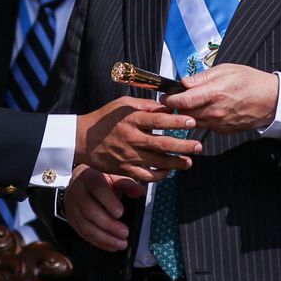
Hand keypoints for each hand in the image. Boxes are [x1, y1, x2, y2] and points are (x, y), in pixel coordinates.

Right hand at [64, 164, 145, 251]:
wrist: (80, 183)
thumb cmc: (100, 181)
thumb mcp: (113, 177)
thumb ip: (126, 184)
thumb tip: (140, 191)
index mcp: (89, 177)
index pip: (97, 188)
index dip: (109, 201)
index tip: (121, 213)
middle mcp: (77, 191)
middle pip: (90, 210)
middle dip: (109, 225)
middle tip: (125, 233)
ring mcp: (72, 207)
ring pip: (86, 226)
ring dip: (105, 238)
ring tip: (121, 243)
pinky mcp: (71, 220)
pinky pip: (84, 235)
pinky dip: (99, 243)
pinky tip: (112, 246)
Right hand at [75, 96, 201, 181]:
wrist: (83, 139)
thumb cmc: (104, 118)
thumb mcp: (122, 104)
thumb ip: (144, 105)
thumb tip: (165, 107)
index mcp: (131, 120)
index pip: (159, 121)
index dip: (177, 122)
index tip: (192, 122)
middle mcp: (131, 138)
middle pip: (163, 144)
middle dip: (184, 146)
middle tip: (198, 146)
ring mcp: (129, 156)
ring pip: (158, 163)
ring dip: (177, 163)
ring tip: (189, 161)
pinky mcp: (125, 169)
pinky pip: (147, 176)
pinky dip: (161, 175)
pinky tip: (169, 171)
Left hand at [163, 63, 278, 132]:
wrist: (271, 100)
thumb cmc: (250, 81)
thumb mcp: (226, 70)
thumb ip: (202, 77)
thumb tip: (184, 82)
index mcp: (214, 93)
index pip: (183, 101)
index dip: (169, 100)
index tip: (163, 97)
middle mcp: (215, 111)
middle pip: (184, 114)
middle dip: (174, 108)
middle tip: (171, 100)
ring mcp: (219, 123)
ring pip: (192, 122)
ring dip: (185, 115)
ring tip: (185, 105)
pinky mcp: (223, 130)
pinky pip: (204, 126)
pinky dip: (198, 119)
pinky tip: (202, 110)